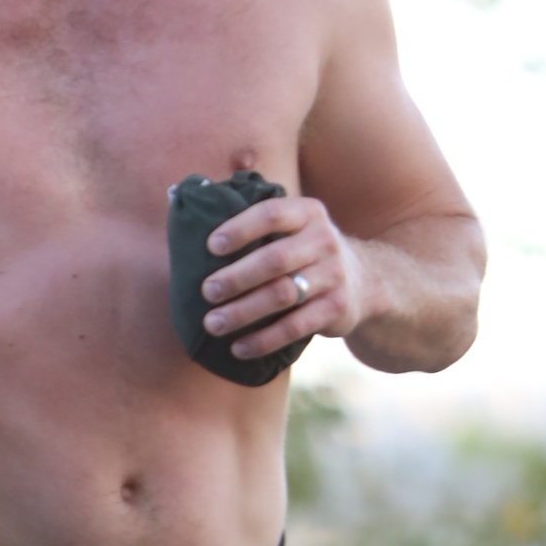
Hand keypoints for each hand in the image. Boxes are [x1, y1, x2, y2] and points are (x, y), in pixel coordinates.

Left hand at [200, 193, 362, 362]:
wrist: (365, 280)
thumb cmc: (304, 251)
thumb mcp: (293, 226)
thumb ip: (254, 219)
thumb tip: (180, 199)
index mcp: (307, 213)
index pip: (271, 214)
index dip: (240, 228)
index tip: (210, 246)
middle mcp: (324, 240)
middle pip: (274, 259)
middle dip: (236, 277)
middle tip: (205, 292)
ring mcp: (333, 275)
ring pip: (283, 295)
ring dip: (244, 312)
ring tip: (213, 324)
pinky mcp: (336, 309)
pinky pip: (296, 327)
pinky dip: (264, 340)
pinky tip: (238, 347)